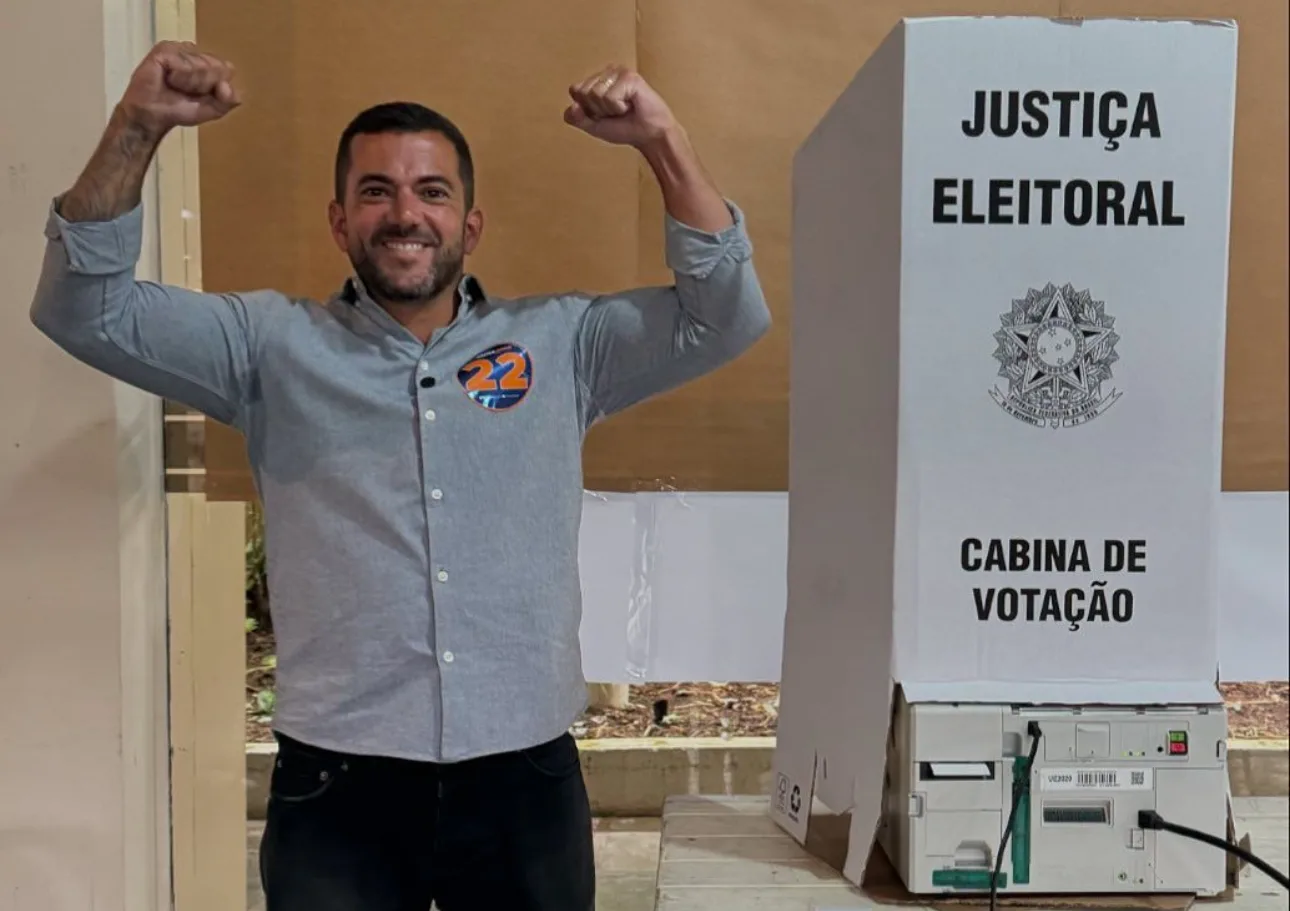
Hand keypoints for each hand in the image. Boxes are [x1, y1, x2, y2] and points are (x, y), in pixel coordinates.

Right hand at [117, 41, 240, 137]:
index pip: (227, 69)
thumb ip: (229, 100)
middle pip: (216, 67)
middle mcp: (194, 52)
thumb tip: (226, 86)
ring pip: (201, 66)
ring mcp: (179, 48)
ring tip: (174, 85)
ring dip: (190, 83)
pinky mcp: (164, 49)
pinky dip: (179, 78)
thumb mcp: (213, 109)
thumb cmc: (180, 109)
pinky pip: (184, 66)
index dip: (217, 87)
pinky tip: (167, 79)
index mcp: (207, 62)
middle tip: (185, 91)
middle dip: (204, 85)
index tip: (202, 95)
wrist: (153, 115)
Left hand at [563, 66, 677, 148]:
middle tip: (616, 112)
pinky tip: (631, 105)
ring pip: (595, 94)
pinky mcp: (629, 76)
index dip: (587, 109)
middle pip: (583, 92)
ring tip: (624, 108)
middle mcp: (606, 72)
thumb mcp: (593, 126)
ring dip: (610, 109)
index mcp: (596, 79)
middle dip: (598, 110)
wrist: (649, 135)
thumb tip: (573, 106)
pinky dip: (619, 108)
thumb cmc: (625, 128)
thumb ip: (577, 118)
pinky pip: (610, 97)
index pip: (575, 90)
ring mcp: (618, 71)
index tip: (604, 114)